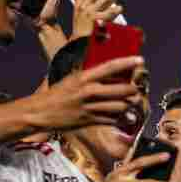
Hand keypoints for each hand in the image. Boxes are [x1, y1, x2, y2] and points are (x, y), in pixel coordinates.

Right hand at [27, 56, 142, 130]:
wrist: (40, 112)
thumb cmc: (57, 94)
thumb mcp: (72, 79)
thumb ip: (91, 76)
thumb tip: (111, 70)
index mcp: (84, 77)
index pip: (111, 67)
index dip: (128, 63)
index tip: (140, 60)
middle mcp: (89, 91)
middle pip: (122, 89)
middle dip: (133, 90)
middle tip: (135, 89)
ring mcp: (90, 107)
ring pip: (121, 106)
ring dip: (129, 105)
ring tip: (130, 102)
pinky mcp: (90, 121)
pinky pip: (113, 120)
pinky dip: (122, 118)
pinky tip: (125, 116)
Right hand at [71, 0, 124, 39]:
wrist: (79, 46)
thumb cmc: (82, 33)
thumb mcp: (82, 17)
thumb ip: (90, 7)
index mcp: (78, 5)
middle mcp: (83, 7)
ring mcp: (90, 13)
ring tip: (115, 0)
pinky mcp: (98, 20)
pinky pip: (112, 10)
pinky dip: (117, 9)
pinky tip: (119, 9)